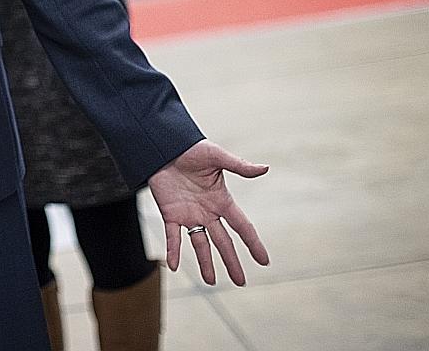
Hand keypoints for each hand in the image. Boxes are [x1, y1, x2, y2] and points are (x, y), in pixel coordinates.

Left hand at [148, 140, 269, 285]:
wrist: (163, 145)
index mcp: (221, 200)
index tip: (264, 261)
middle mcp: (207, 211)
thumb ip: (239, 166)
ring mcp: (189, 214)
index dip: (253, 243)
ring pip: (200, 244)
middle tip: (240, 282)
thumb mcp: (216, 156)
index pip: (242, 226)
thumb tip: (265, 168)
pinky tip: (173, 265)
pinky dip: (173, 251)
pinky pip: (172, 236)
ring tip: (211, 281)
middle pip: (223, 241)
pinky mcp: (170, 213)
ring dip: (205, 262)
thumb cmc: (191, 148)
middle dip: (232, 261)